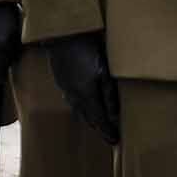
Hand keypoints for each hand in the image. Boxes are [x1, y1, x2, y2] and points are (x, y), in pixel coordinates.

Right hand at [46, 31, 121, 145]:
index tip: (115, 141)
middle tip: (110, 137)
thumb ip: (109, 94)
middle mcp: (73, 96)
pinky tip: (86, 106)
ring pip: (79, 110)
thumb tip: (115, 114)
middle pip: (88, 118)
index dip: (107, 131)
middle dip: (99, 128)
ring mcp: (65, 89)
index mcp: (85, 95)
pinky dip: (82, 109)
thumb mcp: (104, 71)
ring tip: (100, 125)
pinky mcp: (61, 82)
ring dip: (90, 119)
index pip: (98, 120)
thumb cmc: (87, 49)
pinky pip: (72, 101)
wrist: (63, 34)